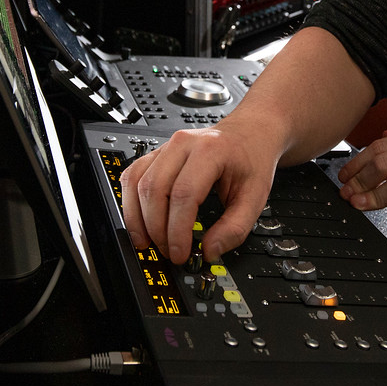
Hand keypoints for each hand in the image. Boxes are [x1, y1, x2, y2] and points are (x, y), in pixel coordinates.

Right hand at [119, 122, 280, 264]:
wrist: (249, 132)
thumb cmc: (251, 158)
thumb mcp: (255, 196)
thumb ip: (235, 228)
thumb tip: (210, 251)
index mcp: (210, 150)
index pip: (183, 194)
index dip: (177, 230)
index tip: (180, 253)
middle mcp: (183, 144)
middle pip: (155, 189)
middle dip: (157, 229)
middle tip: (169, 251)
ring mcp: (166, 146)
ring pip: (137, 183)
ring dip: (138, 218)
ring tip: (148, 242)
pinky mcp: (156, 154)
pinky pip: (131, 176)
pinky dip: (131, 203)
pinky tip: (139, 221)